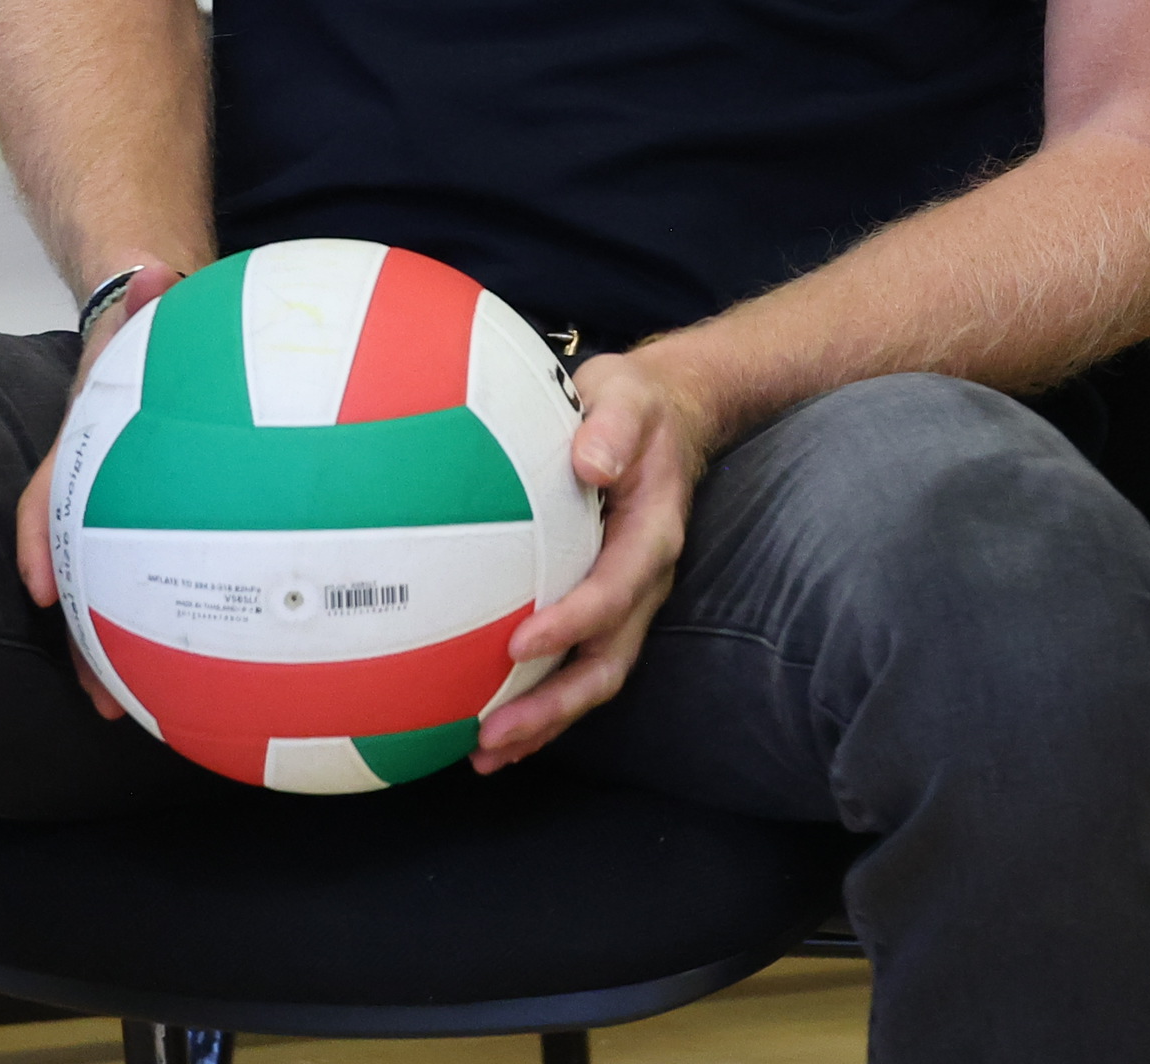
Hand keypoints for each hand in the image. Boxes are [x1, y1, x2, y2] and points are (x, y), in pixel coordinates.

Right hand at [14, 258, 190, 720]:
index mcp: (90, 443)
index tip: (39, 589)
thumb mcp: (149, 305)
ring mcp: (124, 507)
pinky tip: (218, 665)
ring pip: (112, 593)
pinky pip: (162, 575)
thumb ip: (152, 296)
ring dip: (121, 653)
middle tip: (102, 699)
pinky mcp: (159, 518)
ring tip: (141, 714)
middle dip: (86, 639)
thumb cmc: (154, 316)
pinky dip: (180, 617)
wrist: (154, 310)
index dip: (39, 541)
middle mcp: (99, 486)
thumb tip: (158, 270)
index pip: (51, 496)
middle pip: (78, 576)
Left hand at [473, 346, 710, 769]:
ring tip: (484, 755)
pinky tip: (486, 726)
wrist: (665, 422)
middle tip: (494, 735)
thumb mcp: (627, 394)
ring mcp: (625, 601)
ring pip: (593, 676)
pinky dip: (538, 703)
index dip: (574, 621)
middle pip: (610, 660)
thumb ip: (611, 424)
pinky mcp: (602, 608)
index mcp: (652, 532)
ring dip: (544, 721)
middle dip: (555, 706)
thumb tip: (590, 460)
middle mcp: (642, 579)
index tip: (519, 643)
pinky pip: (575, 664)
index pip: (617, 588)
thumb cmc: (636, 406)